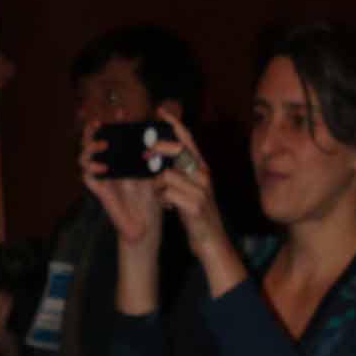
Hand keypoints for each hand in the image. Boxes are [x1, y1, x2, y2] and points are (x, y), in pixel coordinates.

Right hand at [79, 119, 164, 249]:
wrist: (146, 225)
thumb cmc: (150, 200)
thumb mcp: (152, 173)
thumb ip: (150, 156)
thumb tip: (155, 137)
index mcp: (119, 159)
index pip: (110, 135)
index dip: (112, 121)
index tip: (121, 111)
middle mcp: (107, 166)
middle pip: (89, 142)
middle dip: (90, 130)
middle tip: (99, 123)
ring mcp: (102, 178)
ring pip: (83, 157)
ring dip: (89, 147)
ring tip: (102, 144)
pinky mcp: (100, 191)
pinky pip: (86, 177)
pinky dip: (91, 169)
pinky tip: (103, 167)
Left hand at [150, 121, 228, 263]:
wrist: (212, 242)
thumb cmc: (197, 215)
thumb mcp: (192, 188)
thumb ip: (181, 172)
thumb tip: (161, 158)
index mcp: (202, 168)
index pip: (188, 139)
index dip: (174, 124)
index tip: (159, 112)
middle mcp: (203, 175)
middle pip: (177, 150)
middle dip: (157, 149)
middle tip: (143, 154)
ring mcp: (201, 190)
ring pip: (167, 174)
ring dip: (156, 183)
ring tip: (159, 194)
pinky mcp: (195, 207)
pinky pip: (168, 194)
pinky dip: (161, 198)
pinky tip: (164, 205)